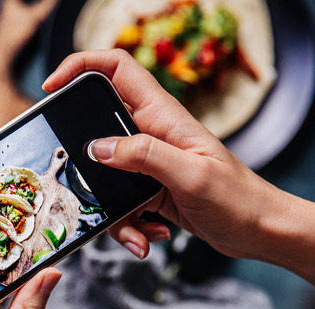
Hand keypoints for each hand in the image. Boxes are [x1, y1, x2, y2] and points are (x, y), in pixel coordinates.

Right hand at [43, 49, 314, 291]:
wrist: (262, 231)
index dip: (80, 67)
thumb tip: (98, 148)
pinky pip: (121, 204)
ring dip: (115, 211)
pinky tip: (152, 235)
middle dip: (87, 163)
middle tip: (83, 184)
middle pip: (98, 130)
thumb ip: (143, 156)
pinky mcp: (150, 190)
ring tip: (141, 230)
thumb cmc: (239, 199)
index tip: (53, 88)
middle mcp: (152, 134)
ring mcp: (149, 163)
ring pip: (106, 177)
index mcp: (163, 116)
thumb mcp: (190, 175)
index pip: (116, 69)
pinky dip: (130, 226)